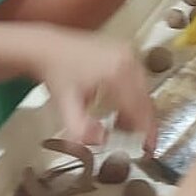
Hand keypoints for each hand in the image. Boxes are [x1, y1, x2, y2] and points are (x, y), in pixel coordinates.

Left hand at [27, 28, 156, 147]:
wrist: (48, 48)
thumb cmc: (56, 73)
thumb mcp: (65, 104)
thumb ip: (80, 128)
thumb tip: (100, 141)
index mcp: (117, 72)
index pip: (140, 107)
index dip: (145, 130)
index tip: (147, 147)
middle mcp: (127, 60)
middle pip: (145, 99)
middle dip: (143, 123)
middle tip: (139, 141)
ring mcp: (128, 53)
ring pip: (144, 89)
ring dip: (139, 110)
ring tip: (125, 126)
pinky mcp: (126, 51)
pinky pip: (139, 78)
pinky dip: (135, 96)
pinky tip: (122, 107)